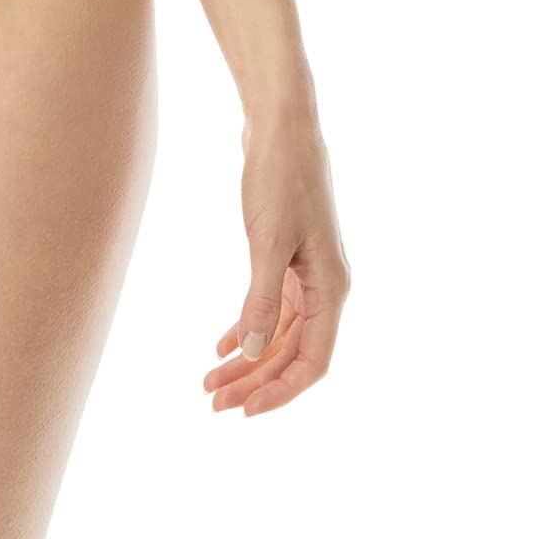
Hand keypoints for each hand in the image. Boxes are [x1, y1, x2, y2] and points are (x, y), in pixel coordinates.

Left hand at [204, 115, 349, 415]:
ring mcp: (308, 273)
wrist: (281, 127)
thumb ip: (261, 297)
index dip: (280, 391)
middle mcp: (325, 287)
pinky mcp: (288, 258)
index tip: (244, 411)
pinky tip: (220, 347)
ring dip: (248, 360)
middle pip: (293, 353)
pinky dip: (248, 328)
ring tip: (208, 383)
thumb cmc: (279, 177)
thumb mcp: (267, 240)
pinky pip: (271, 309)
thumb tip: (255, 352)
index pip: (313, 361)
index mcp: (331, 289)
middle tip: (212, 403)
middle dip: (255, 382)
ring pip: (279, 334)